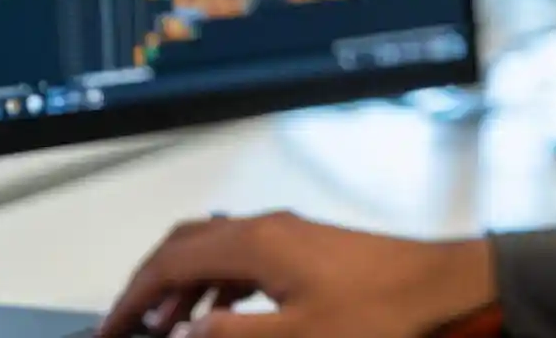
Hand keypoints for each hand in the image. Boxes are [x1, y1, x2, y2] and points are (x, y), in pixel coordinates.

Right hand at [99, 212, 496, 337]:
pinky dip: (218, 286)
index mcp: (258, 243)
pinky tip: (220, 317)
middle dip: (151, 284)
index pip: (170, 262)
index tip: (111, 329)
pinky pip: (246, 259)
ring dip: (184, 288)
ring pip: (216, 251)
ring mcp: (293, 233)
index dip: (132, 298)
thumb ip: (230, 336)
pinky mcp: (311, 247)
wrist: (444, 287)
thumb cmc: (384, 309)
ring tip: (166, 329)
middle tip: (128, 324)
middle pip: (187, 245)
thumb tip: (183, 335)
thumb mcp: (295, 337)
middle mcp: (271, 227)